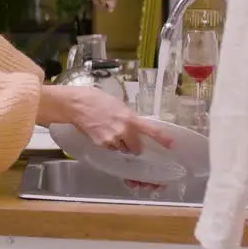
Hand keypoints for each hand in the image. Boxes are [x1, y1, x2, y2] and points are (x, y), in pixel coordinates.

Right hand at [37, 85, 174, 153]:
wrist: (75, 104)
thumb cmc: (95, 99)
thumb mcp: (118, 105)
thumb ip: (128, 117)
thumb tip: (133, 125)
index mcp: (129, 118)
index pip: (150, 130)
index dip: (162, 138)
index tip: (172, 144)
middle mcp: (123, 131)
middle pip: (136, 147)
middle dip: (133, 145)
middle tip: (126, 136)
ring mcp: (112, 139)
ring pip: (122, 149)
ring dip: (119, 144)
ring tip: (109, 131)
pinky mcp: (101, 144)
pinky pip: (110, 148)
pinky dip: (108, 144)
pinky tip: (100, 133)